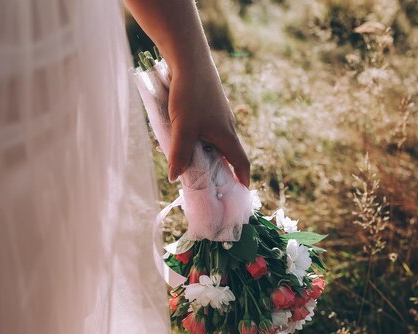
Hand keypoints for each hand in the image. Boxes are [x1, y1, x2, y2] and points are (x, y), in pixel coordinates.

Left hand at [167, 62, 249, 186]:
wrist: (189, 59)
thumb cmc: (190, 94)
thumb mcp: (183, 127)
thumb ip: (179, 153)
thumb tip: (175, 178)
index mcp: (227, 135)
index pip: (241, 162)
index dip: (242, 179)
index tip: (241, 192)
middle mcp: (227, 126)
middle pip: (227, 153)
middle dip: (220, 170)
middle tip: (208, 183)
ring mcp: (219, 114)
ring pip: (215, 140)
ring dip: (205, 153)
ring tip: (188, 160)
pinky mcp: (209, 104)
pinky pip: (207, 128)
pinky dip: (198, 137)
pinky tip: (180, 134)